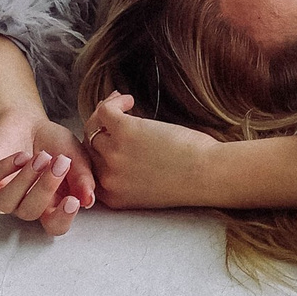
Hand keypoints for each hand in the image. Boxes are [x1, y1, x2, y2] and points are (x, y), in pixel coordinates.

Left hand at [0, 107, 93, 235]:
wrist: (28, 120)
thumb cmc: (52, 142)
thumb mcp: (75, 154)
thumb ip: (82, 177)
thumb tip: (88, 200)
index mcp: (48, 204)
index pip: (54, 226)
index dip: (62, 219)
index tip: (72, 201)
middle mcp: (23, 202)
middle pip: (30, 212)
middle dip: (45, 188)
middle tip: (60, 163)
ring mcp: (2, 190)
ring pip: (6, 202)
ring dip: (25, 181)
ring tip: (41, 157)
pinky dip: (5, 168)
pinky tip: (21, 155)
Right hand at [82, 93, 223, 210]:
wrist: (206, 175)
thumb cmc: (188, 179)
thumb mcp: (147, 189)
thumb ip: (128, 176)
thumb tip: (122, 147)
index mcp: (111, 195)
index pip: (91, 169)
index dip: (97, 149)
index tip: (105, 135)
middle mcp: (107, 179)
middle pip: (90, 147)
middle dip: (98, 128)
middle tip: (112, 113)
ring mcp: (113, 155)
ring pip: (93, 127)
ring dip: (105, 110)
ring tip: (124, 102)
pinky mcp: (124, 132)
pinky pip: (105, 111)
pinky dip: (114, 101)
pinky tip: (129, 100)